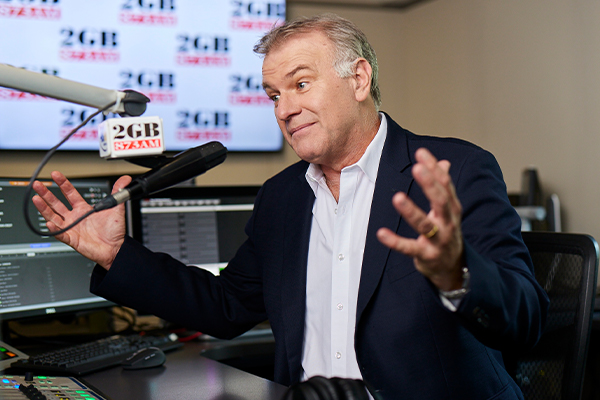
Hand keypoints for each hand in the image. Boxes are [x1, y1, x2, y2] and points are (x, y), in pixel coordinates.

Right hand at [32, 171, 131, 270]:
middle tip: (38, 184)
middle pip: (56, 204)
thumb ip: (119, 192)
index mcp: (83, 209)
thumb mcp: (116, 208)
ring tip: (36, 199)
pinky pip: (60, 234)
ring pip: (53, 217)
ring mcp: (72, 228)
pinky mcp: (72, 239)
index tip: (55, 174)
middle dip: (47, 194)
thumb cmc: (114, 231)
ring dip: (44, 208)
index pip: (70, 193)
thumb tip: (125, 179)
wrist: (116, 248)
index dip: (62, 184)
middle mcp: (75, 217)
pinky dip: (54, 229)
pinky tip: (49, 222)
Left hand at [376, 148, 464, 290]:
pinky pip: (409, 248)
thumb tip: (444, 162)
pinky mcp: (425, 255)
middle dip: (429, 184)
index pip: (445, 184)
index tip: (421, 152)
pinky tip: (381, 233)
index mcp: (452, 209)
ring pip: (425, 225)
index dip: (434, 168)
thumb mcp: (448, 210)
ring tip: (397, 197)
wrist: (453, 268)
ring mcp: (438, 241)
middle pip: (441, 201)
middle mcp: (448, 223)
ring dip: (411, 211)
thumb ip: (444, 186)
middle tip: (416, 168)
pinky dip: (395, 241)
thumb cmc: (447, 233)